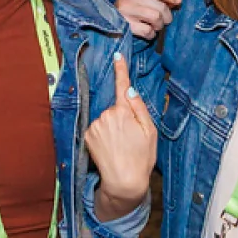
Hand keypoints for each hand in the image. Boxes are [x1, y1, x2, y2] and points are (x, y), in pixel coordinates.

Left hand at [84, 53, 156, 219]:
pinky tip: (110, 148)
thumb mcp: (149, 131)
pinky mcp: (87, 135)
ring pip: (106, 118)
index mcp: (123, 112)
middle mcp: (106, 115)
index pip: (122, 86)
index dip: (121, 70)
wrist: (123, 181)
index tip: (118, 56)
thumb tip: (130, 90)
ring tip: (120, 145)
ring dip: (112, 127)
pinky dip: (103, 135)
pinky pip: (97, 128)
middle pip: (115, 108)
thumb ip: (140, 108)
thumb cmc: (141, 158)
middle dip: (122, 116)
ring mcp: (95, 125)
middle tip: (131, 137)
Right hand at [114, 0, 180, 39]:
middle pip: (161, 7)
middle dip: (167, 16)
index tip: (179, 1)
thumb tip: (177, 1)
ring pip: (156, 18)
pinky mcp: (125, 25)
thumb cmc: (136, 5)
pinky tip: (146, 30)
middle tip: (164, 20)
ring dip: (159, 25)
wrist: (115, 17)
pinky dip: (151, 34)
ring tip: (154, 25)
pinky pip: (148, 31)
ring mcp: (125, 10)